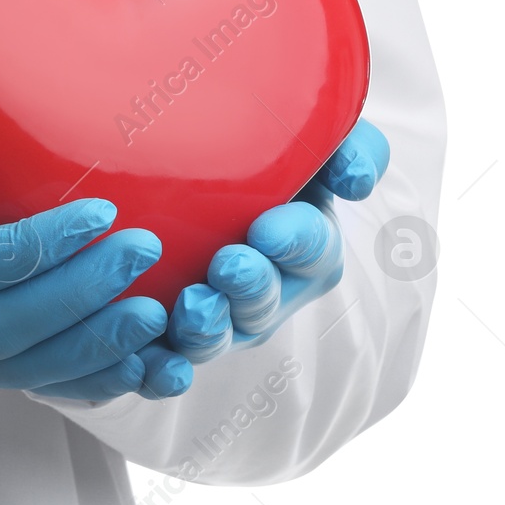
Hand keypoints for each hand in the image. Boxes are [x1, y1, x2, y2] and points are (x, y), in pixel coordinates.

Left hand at [167, 120, 390, 361]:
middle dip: (251, 290)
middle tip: (228, 266)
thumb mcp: (309, 133)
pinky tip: (147, 364)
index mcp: (303, 243)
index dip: (296, 242)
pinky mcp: (165, 334)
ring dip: (208, 330)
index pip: (312, 248)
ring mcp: (216, 316)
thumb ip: (348, 145)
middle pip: (264, 303)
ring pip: (218, 337)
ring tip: (192, 307)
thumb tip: (357, 183)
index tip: (269, 228)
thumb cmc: (254, 145)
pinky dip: (159, 371)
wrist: (177, 153)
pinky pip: (164, 362)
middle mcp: (264, 289)